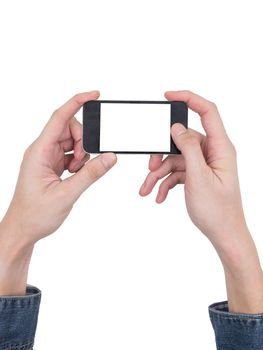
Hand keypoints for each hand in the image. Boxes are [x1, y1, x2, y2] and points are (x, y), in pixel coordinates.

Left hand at [0, 91, 116, 294]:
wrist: (24, 229)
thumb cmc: (35, 214)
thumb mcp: (67, 194)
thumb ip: (90, 174)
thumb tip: (110, 157)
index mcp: (39, 152)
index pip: (59, 117)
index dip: (77, 103)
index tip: (94, 95)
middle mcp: (42, 150)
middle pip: (69, 128)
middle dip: (83, 141)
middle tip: (83, 163)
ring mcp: (47, 158)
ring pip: (72, 141)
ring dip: (81, 153)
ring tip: (77, 173)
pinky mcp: (52, 165)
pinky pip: (71, 153)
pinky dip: (79, 161)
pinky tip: (75, 175)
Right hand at [140, 91, 262, 312]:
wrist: (223, 233)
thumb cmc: (218, 210)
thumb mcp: (199, 178)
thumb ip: (188, 149)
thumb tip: (177, 128)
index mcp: (220, 148)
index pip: (208, 112)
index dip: (189, 99)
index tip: (168, 96)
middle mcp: (212, 153)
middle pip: (182, 140)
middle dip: (162, 152)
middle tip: (150, 165)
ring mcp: (203, 164)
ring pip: (175, 159)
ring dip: (159, 173)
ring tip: (147, 188)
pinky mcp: (196, 175)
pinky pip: (176, 172)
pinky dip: (165, 182)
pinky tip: (157, 196)